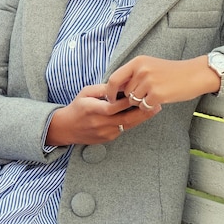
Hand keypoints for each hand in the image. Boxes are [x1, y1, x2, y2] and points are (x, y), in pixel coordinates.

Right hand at [46, 84, 160, 145]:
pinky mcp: (107, 139)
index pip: (113, 106)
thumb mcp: (85, 93)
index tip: (140, 93)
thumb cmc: (77, 107)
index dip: (127, 101)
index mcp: (91, 109)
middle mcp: (98, 123)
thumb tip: (119, 84)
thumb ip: (102, 89)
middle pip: (125, 119)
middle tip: (156, 103)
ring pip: (127, 126)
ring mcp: (104, 133)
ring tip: (154, 108)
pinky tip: (141, 115)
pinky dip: (133, 122)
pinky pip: (123, 130)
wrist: (67, 128)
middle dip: (142, 111)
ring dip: (142, 117)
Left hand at [104, 55, 218, 109]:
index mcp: (137, 62)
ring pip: (133, 100)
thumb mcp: (149, 66)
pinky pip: (143, 106)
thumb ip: (133, 74)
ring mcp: (149, 82)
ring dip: (141, 101)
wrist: (194, 74)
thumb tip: (114, 88)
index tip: (110, 98)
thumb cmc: (171, 72)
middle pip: (125, 92)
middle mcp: (141, 70)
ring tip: (155, 93)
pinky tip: (159, 99)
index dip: (109, 91)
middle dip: (131, 97)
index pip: (114, 78)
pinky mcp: (157, 94)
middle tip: (146, 93)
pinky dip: (149, 106)